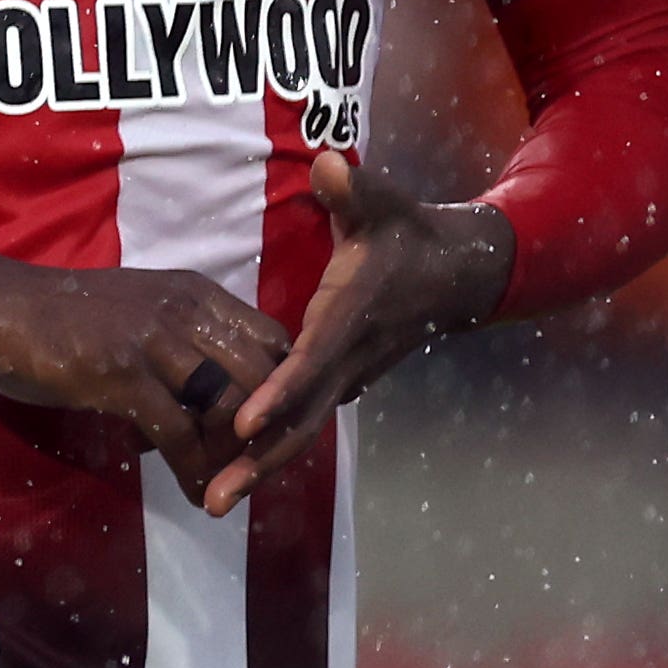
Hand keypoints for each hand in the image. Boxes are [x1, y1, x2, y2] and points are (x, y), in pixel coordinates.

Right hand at [0, 245, 275, 503]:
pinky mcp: (121, 375)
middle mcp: (187, 312)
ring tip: (229, 491)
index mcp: (196, 294)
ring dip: (236, 460)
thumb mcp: (138, 316)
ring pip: (231, 409)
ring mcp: (154, 341)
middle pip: (264, 379)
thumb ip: (182, 348)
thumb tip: (211, 409)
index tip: (267, 432)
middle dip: (268, 434)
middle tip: (256, 473)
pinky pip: (179, 434)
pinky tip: (194, 496)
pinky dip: (194, 472)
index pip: (274, 342)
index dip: (282, 392)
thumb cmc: (59, 316)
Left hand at [205, 152, 514, 514]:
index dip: (278, 393)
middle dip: (257, 460)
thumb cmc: (408, 233)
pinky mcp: (340, 382)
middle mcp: (349, 358)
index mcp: (350, 317)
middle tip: (213, 499)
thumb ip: (353, 190)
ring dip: (258, 467)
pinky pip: (302, 423)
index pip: (311, 361)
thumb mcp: (384, 204)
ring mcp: (347, 376)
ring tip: (211, 501)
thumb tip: (331, 166)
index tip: (240, 423)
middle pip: (301, 419)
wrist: (456, 273)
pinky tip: (227, 471)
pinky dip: (269, 450)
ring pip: (301, 430)